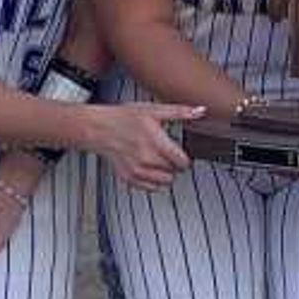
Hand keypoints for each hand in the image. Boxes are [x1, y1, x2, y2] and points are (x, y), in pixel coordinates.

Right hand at [74, 99, 198, 191]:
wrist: (97, 128)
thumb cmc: (123, 118)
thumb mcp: (153, 109)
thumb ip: (180, 112)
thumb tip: (201, 111)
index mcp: (156, 142)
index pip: (182, 162)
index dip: (184, 158)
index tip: (180, 153)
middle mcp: (146, 159)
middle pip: (175, 173)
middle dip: (174, 165)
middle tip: (166, 153)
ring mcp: (137, 171)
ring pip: (164, 183)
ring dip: (165, 174)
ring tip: (157, 161)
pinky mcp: (128, 178)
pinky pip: (150, 188)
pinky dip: (152, 181)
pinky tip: (148, 168)